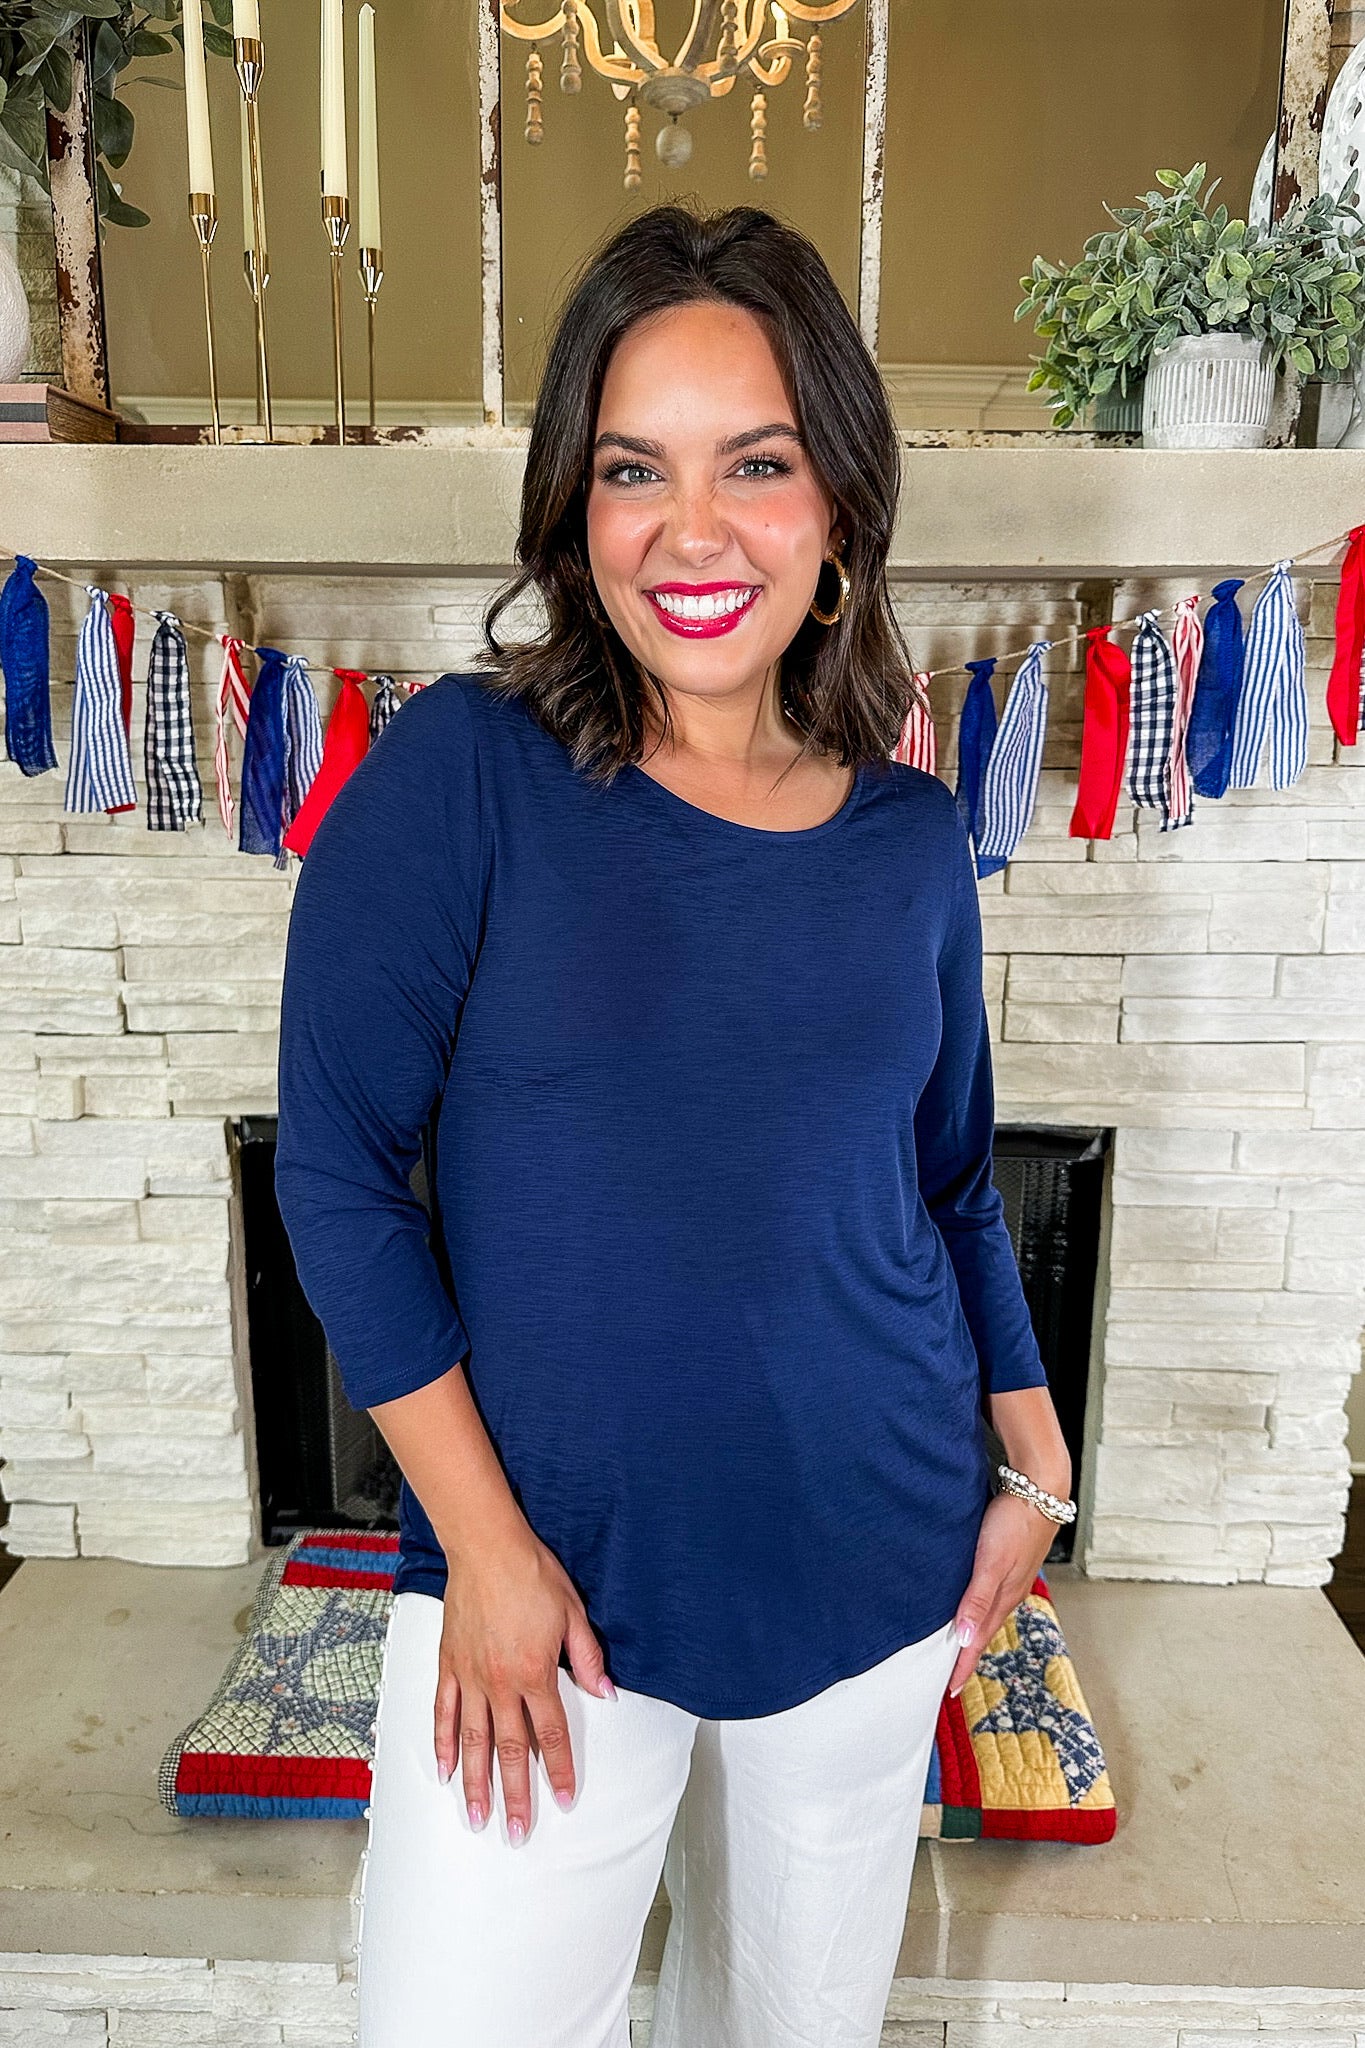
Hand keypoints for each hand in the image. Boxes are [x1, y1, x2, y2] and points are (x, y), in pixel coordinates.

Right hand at [433, 1519, 614, 1842]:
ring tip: (479, 1818)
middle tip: (517, 1833)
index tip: (565, 1800)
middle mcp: (500, 1683)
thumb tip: (606, 1693)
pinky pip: (443, 1712)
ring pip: (473, 1741)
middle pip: (511, 1750)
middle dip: (516, 1795)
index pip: (552, 1734)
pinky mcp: (449, 1664)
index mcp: (535, 1673)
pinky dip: (442, 1744)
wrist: (486, 1546)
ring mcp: (470, 1676)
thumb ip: (588, 1658)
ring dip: (477, 1783)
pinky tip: (444, 1771)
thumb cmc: (532, 1575)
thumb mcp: (573, 1613)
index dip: (561, 1770)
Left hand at [947, 1489, 1058, 1699]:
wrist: (1040, 1489)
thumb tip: (966, 1638)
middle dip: (967, 1656)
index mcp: (1004, 1598)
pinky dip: (979, 1608)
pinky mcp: (1011, 1562)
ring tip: (959, 1647)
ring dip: (973, 1632)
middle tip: (950, 1678)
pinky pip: (991, 1595)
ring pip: (988, 1613)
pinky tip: (972, 1604)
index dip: (963, 1666)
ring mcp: (1012, 1578)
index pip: (978, 1641)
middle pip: (983, 1631)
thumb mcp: (991, 1562)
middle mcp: (1009, 1592)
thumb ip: (977, 1599)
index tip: (948, 1691)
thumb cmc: (1014, 1521)